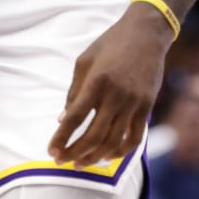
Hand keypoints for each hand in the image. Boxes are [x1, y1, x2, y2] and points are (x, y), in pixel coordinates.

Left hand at [48, 3, 173, 167]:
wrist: (146, 34)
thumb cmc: (110, 44)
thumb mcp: (84, 61)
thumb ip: (74, 91)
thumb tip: (62, 119)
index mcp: (96, 82)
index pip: (74, 117)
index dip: (61, 138)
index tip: (50, 151)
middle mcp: (116, 95)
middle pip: (93, 135)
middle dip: (74, 152)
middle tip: (61, 162)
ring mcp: (134, 103)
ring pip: (113, 141)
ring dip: (94, 156)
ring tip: (81, 164)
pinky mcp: (147, 106)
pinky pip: (134, 137)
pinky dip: (120, 151)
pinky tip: (107, 156)